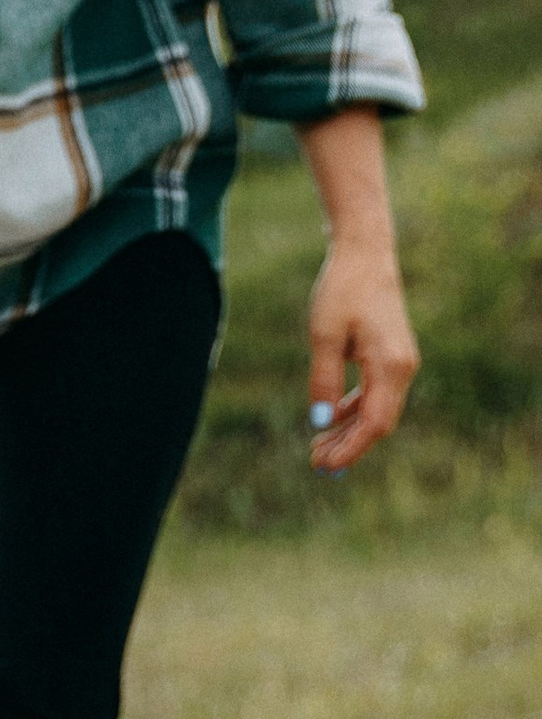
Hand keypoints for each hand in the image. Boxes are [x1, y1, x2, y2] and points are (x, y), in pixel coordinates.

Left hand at [306, 235, 417, 470]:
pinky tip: (332, 419)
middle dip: (349, 445)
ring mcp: (401, 363)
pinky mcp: (392, 356)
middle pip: (378, 423)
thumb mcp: (323, 335)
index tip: (323, 465)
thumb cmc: (342, 289)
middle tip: (315, 463)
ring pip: (378, 410)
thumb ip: (324, 379)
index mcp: (391, 366)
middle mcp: (403, 369)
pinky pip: (376, 393)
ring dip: (350, 430)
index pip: (374, 423)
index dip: (350, 448)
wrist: (365, 254)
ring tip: (318, 447)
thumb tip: (320, 421)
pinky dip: (355, 409)